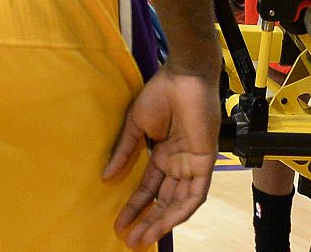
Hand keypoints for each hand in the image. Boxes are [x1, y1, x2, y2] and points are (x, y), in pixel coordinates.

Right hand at [103, 65, 219, 247]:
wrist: (183, 75)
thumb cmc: (162, 92)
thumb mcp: (136, 125)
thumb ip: (125, 151)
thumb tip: (106, 176)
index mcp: (163, 153)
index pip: (149, 188)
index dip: (135, 206)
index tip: (118, 223)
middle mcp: (179, 161)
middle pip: (164, 199)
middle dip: (148, 220)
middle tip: (131, 239)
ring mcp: (192, 162)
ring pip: (180, 201)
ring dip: (163, 220)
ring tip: (143, 236)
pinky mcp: (205, 160)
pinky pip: (197, 192)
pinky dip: (184, 209)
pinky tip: (168, 222)